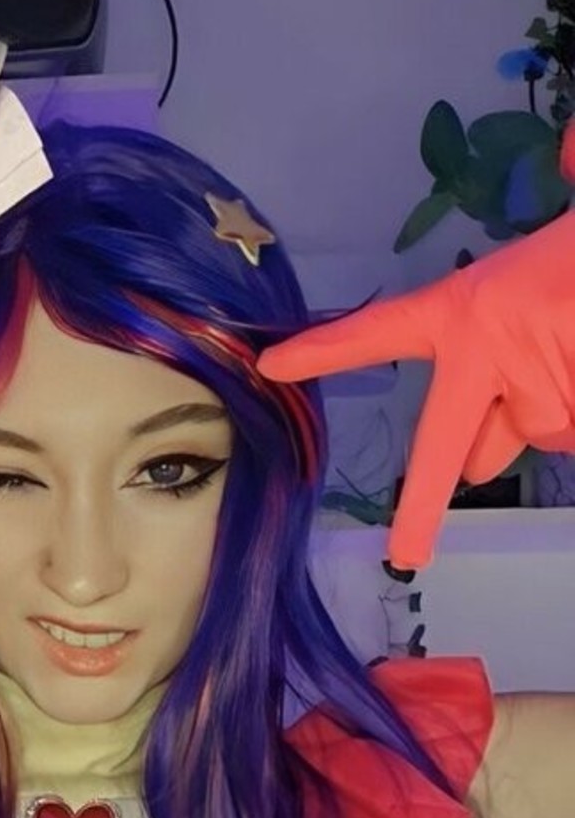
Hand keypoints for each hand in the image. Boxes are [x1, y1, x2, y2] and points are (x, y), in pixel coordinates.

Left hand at [257, 124, 574, 570]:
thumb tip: (468, 464)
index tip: (273, 366)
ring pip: (534, 436)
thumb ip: (489, 369)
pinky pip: (568, 437)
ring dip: (551, 413)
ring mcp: (535, 382)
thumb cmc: (573, 265)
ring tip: (572, 349)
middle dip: (427, 502)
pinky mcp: (570, 404)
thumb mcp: (525, 292)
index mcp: (462, 309)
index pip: (380, 331)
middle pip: (453, 452)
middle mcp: (485, 349)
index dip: (326, 350)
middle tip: (406, 552)